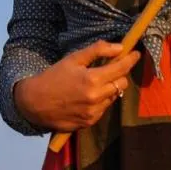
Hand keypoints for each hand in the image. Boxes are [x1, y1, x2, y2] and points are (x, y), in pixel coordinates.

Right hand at [14, 40, 140, 131]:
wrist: (35, 103)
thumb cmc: (53, 76)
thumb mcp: (73, 59)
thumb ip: (97, 50)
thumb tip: (120, 47)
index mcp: (92, 79)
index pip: (121, 68)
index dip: (131, 60)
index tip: (136, 53)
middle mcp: (96, 98)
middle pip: (122, 84)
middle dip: (119, 74)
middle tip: (110, 68)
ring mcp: (94, 112)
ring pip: (114, 96)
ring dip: (110, 88)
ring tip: (96, 82)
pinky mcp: (90, 122)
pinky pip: (104, 108)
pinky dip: (101, 100)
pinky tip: (88, 96)